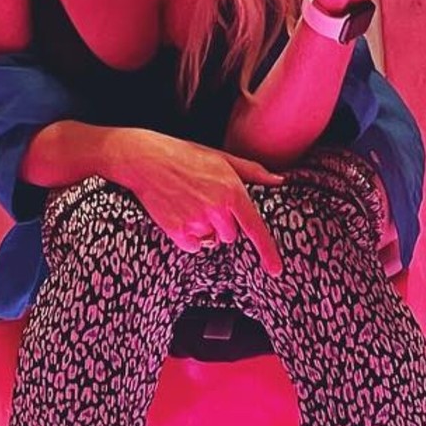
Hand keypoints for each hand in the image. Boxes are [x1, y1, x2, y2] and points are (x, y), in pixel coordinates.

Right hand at [117, 130, 285, 276]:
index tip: (276, 270)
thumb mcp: (222, 158)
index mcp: (231, 191)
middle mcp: (216, 209)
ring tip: (190, 205)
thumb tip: (279, 181)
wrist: (146, 160)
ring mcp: (196, 222)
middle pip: (231, 235)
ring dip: (206, 230)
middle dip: (223, 224)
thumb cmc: (185, 155)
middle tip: (205, 202)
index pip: (255, 228)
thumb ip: (253, 171)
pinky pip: (194, 246)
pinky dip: (189, 237)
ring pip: (212, 240)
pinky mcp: (177, 231)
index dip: (268, 252)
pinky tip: (180, 215)